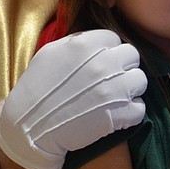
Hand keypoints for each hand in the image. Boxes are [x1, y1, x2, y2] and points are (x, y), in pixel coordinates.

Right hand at [0, 29, 147, 168]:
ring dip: (130, 89)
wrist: (28, 128)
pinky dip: (131, 112)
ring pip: (140, 80)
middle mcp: (103, 64)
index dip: (108, 52)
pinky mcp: (119, 115)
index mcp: (86, 45)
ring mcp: (114, 90)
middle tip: (111, 80)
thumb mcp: (50, 53)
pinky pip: (140, 108)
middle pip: (132, 56)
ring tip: (116, 97)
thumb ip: (76, 42)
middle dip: (123, 67)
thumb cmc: (36, 89)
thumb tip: (97, 40)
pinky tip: (118, 114)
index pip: (114, 39)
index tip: (101, 64)